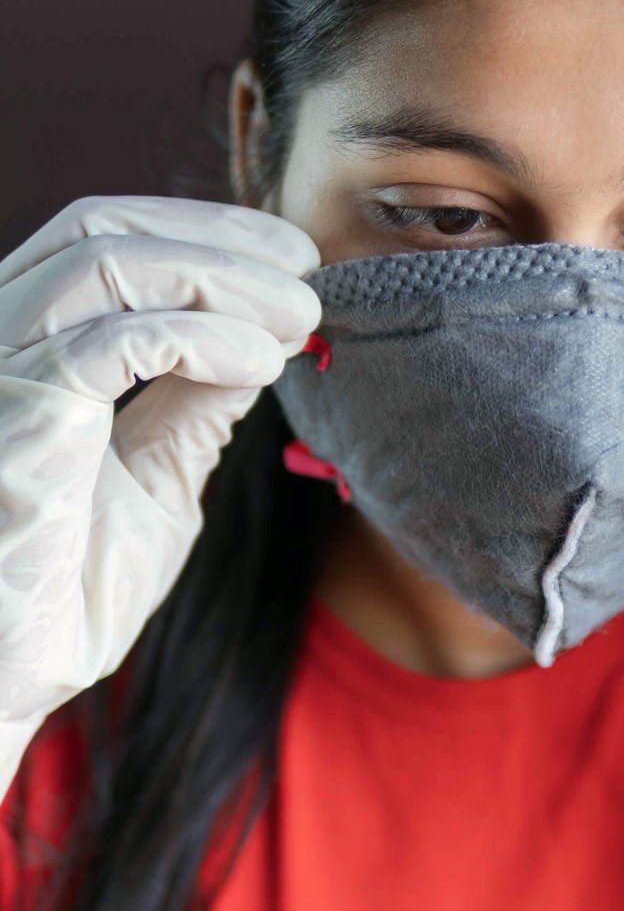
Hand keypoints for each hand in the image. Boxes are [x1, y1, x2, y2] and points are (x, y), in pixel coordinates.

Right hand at [0, 196, 320, 755]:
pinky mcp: (10, 418)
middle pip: (104, 228)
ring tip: (300, 316)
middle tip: (306, 269)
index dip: (206, 234)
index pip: (108, 240)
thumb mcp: (154, 480)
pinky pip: (110, 342)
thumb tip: (255, 344)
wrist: (5, 682)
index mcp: (29, 350)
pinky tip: (259, 362)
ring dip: (223, 277)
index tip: (292, 261)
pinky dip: (200, 337)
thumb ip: (194, 407)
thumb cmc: (64, 590)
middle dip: (220, 237)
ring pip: (106, 263)